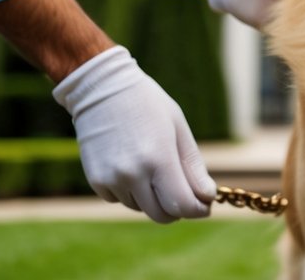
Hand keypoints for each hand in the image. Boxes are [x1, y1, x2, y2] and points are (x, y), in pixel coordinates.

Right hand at [53, 46, 215, 222]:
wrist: (103, 89)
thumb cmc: (148, 105)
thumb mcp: (178, 129)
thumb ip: (193, 167)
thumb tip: (208, 197)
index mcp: (159, 159)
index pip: (182, 205)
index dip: (198, 209)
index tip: (206, 205)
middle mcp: (133, 174)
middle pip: (162, 215)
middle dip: (178, 209)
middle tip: (186, 193)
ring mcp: (111, 180)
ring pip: (141, 208)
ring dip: (153, 198)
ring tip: (153, 165)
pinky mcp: (96, 181)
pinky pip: (120, 200)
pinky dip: (131, 192)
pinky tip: (132, 165)